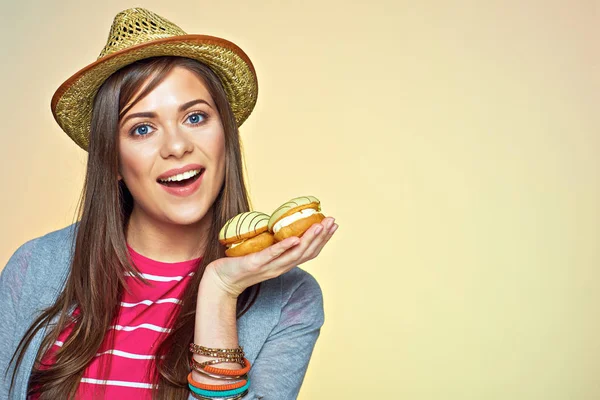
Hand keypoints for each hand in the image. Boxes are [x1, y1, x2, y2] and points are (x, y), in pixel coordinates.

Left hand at [203, 217, 337, 297]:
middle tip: (332, 221)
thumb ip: (274, 245)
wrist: (220, 282)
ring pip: (294, 254)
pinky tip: (294, 239)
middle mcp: (280, 267)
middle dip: (322, 236)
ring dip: (309, 239)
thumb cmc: (240, 265)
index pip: (309, 252)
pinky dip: (284, 247)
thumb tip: (280, 225)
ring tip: (319, 226)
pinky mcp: (255, 264)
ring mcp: (269, 267)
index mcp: (283, 264)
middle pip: (307, 252)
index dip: (323, 239)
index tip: (333, 226)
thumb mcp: (262, 254)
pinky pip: (272, 255)